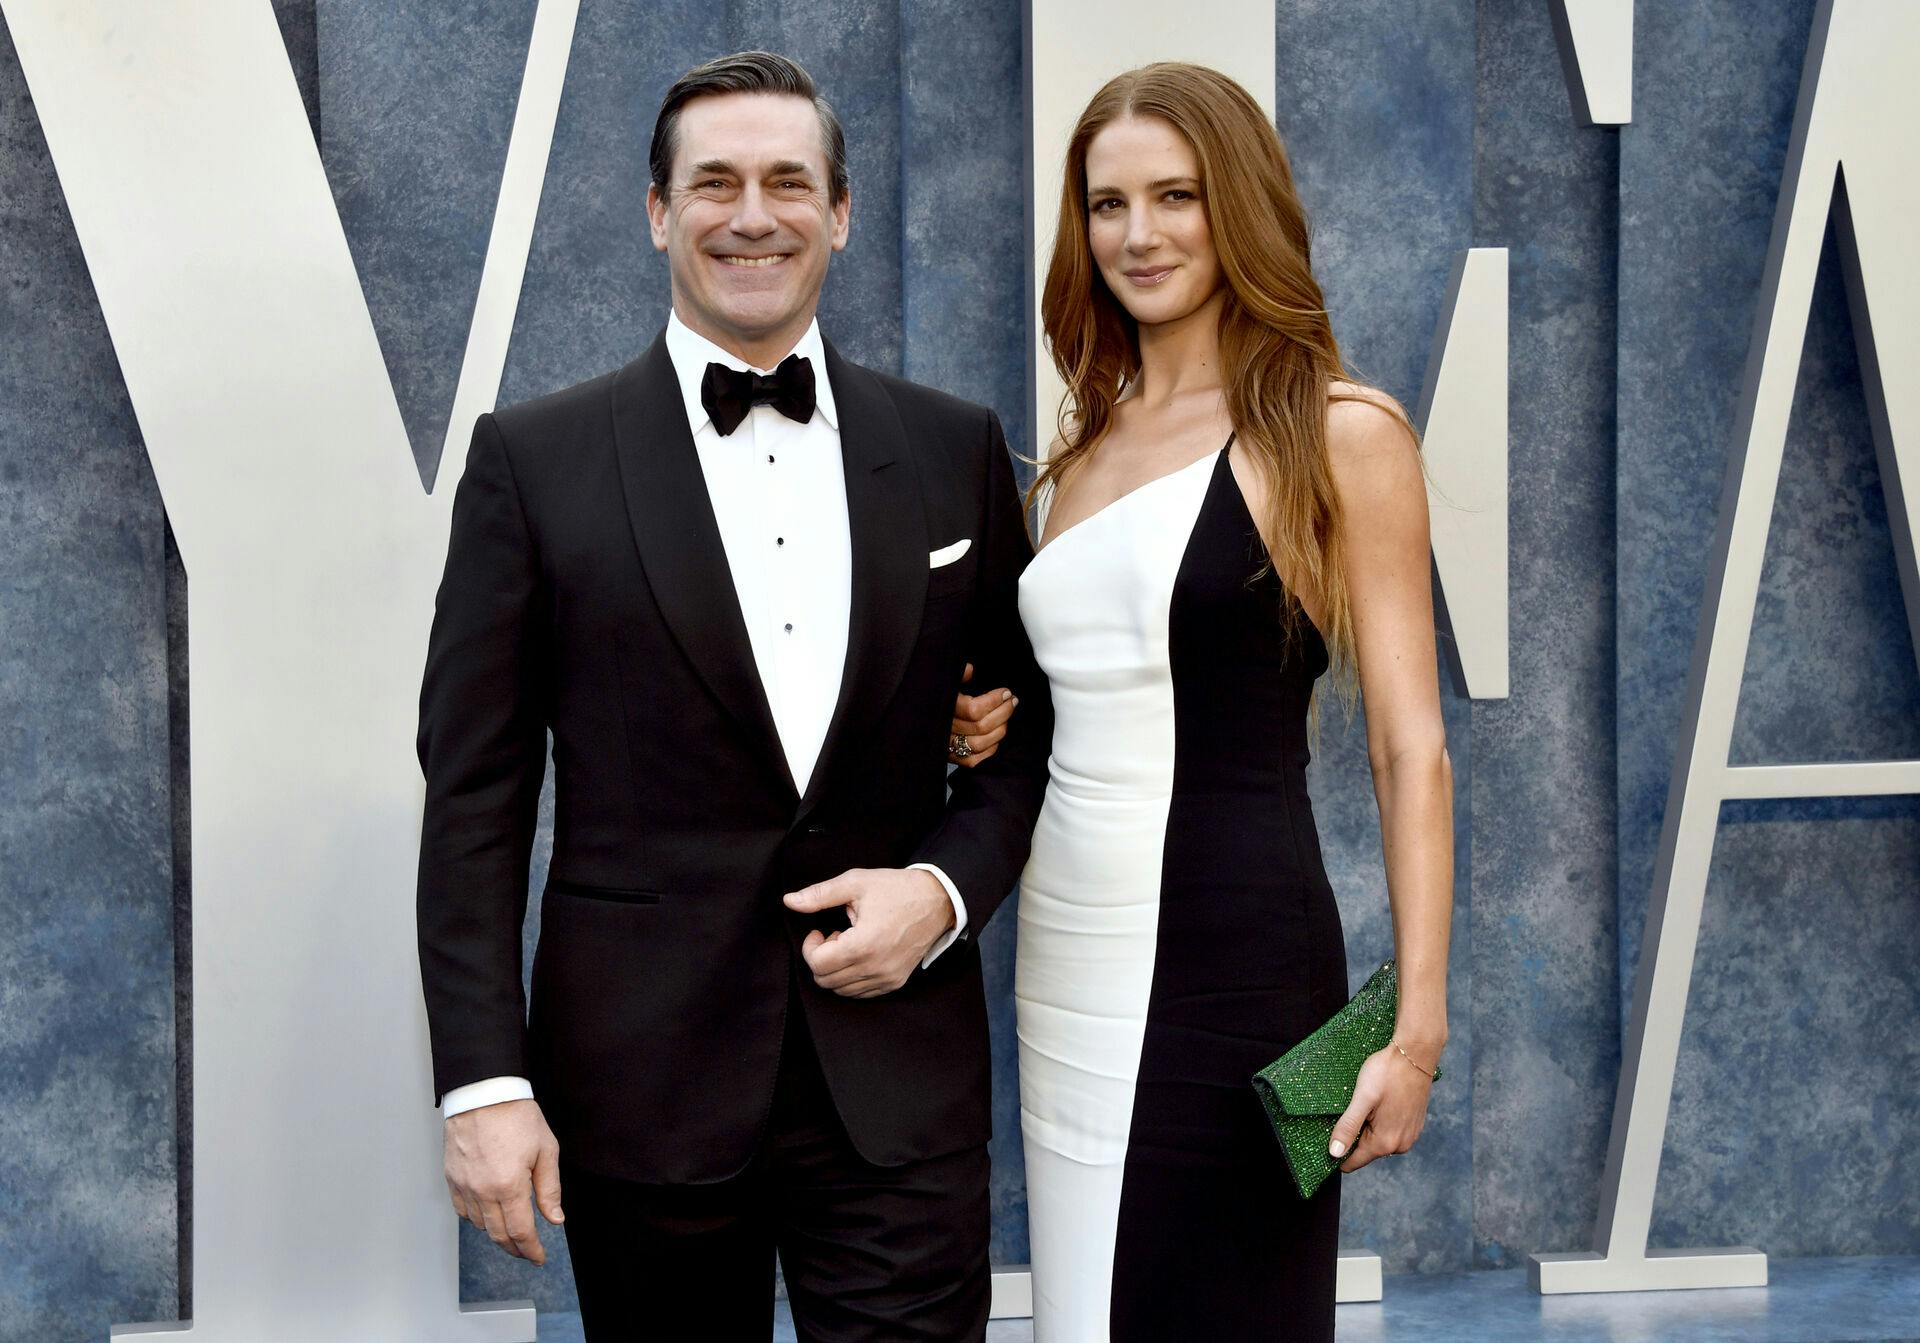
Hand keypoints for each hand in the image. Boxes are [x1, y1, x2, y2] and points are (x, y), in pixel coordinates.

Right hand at [443, 1097, 563, 1263]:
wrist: (483, 1092)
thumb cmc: (516, 1116)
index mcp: (509, 1185)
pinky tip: (488, 1214)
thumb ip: (549, 1188)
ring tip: (511, 1231)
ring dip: (496, 1233)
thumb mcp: (545, 1149)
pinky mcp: (451, 1177)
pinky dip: (476, 1218)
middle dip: (515, 1248)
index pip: (520, 1231)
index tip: (539, 1258)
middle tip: (527, 1252)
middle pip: (498, 1234)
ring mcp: (464, 1185)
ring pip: (479, 1224)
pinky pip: (462, 1209)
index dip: (531, 1249)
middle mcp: (482, 1191)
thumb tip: (555, 1219)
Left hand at [783, 868, 954, 996]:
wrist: (937, 900)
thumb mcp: (856, 883)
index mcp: (863, 945)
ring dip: (836, 969)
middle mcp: (875, 968)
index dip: (810, 947)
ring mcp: (887, 978)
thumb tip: (790, 901)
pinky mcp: (894, 982)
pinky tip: (861, 954)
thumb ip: (819, 895)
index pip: (818, 964)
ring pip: (841, 991)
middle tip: (835, 936)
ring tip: (849, 944)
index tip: (819, 931)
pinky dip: (851, 979)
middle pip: (825, 981)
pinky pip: (860, 993)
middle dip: (821, 958)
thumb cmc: (897, 889)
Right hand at [949, 662, 1016, 766]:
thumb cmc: (939, 693)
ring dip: (1000, 730)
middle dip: (1003, 712)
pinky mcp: (952, 758)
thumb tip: (969, 669)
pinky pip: (975, 760)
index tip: (1005, 692)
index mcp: (942, 708)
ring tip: (1006, 717)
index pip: (973, 709)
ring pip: (980, 744)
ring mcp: (948, 746)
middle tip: (1012, 701)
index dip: (994, 701)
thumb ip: (957, 672)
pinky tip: (996, 736)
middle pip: (981, 726)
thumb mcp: (945, 679)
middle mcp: (944, 729)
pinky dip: (989, 749)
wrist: (918, 715)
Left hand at [1327, 1040, 1439, 1173]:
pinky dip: (1380, 1122)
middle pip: (1365, 1151)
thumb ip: (1348, 1127)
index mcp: (1385, 1142)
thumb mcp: (1361, 1098)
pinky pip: (1390, 1131)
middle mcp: (1400, 1145)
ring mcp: (1410, 1135)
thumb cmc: (1387, 1072)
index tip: (1330, 1135)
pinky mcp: (1414, 1125)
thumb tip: (1335, 1153)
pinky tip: (1379, 1103)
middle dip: (1354, 1135)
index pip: (1353, 1162)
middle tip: (1352, 1108)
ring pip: (1377, 1140)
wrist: (1415, 1053)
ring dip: (1368, 1127)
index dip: (1338, 1151)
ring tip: (1367, 1102)